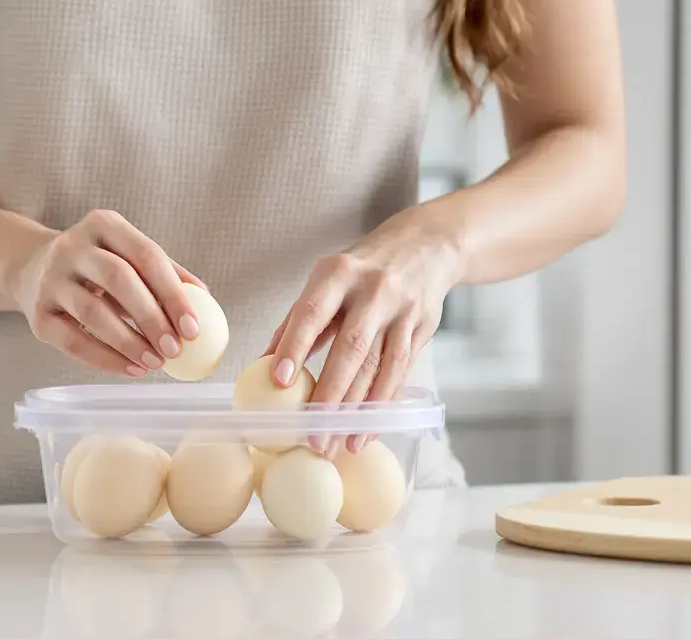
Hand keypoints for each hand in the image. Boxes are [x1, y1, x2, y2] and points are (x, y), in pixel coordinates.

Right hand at [11, 209, 204, 376]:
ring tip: (155, 363)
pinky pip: (73, 341)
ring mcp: (50, 280)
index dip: (173, 293)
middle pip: (118, 279)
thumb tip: (206, 299)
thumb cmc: (95, 264)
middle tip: (175, 349)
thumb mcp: (126, 254)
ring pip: (93, 313)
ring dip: (129, 343)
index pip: (145, 255)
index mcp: (103, 225)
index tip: (193, 327)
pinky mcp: (37, 314)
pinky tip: (131, 369)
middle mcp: (72, 247)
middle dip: (151, 318)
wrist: (30, 268)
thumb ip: (165, 272)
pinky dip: (105, 360)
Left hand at [264, 210, 464, 455]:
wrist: (426, 246)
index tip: (279, 381)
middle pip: (352, 348)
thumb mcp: (327, 280)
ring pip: (380, 367)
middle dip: (330, 395)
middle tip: (312, 434)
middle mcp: (374, 290)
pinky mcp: (423, 328)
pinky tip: (368, 428)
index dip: (295, 347)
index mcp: (339, 274)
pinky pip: (401, 372)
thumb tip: (263, 363)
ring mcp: (402, 310)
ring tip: (339, 444)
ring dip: (359, 410)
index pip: (313, 312)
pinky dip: (382, 403)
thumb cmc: (361, 270)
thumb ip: (297, 320)